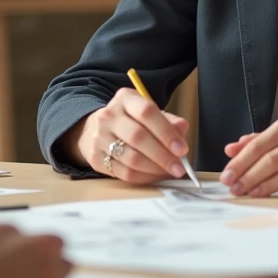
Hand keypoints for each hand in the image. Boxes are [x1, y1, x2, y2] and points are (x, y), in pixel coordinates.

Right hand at [67, 88, 190, 183]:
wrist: (96, 130)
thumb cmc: (130, 122)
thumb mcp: (149, 114)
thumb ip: (168, 121)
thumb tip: (182, 130)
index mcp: (125, 99)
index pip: (147, 112)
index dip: (166, 132)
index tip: (182, 149)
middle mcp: (109, 115)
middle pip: (138, 137)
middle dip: (163, 155)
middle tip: (179, 167)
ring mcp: (99, 136)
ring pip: (131, 158)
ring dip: (154, 169)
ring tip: (168, 172)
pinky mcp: (95, 157)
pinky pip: (123, 173)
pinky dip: (143, 178)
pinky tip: (153, 176)